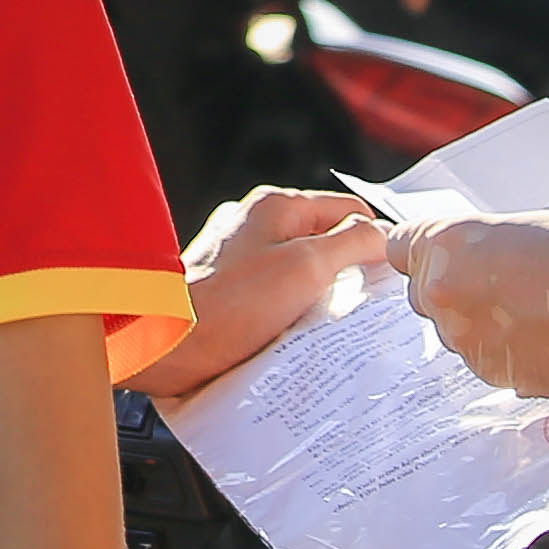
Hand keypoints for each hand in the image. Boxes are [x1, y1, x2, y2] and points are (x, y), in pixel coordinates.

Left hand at [157, 187, 385, 400]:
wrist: (163, 342)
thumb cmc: (228, 305)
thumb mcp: (306, 267)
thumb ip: (351, 243)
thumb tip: (381, 235)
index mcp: (276, 206)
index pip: (348, 209)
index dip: (373, 242)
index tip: (385, 278)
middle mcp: (253, 223)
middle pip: (322, 242)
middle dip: (343, 274)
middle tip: (358, 309)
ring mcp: (235, 255)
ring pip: (297, 272)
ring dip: (314, 299)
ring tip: (323, 329)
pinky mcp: (223, 288)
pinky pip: (270, 295)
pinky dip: (286, 314)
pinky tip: (290, 339)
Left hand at [394, 207, 548, 399]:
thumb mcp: (514, 228)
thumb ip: (472, 249)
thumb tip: (464, 265)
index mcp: (443, 246)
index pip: (399, 249)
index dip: (423, 255)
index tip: (439, 259)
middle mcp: (442, 294)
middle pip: (424, 296)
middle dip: (451, 293)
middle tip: (496, 286)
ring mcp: (464, 339)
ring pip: (454, 333)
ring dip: (478, 326)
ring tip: (527, 313)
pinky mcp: (491, 373)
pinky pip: (485, 361)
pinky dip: (503, 352)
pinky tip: (538, 337)